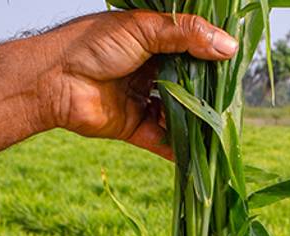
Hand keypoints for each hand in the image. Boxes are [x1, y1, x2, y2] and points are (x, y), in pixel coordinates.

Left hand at [33, 11, 238, 157]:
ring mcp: (142, 99)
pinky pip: (162, 140)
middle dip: (207, 91)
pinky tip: (201, 151)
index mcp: (150, 41)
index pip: (189, 48)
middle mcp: (148, 70)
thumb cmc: (92, 44)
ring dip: (196, 120)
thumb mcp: (143, 29)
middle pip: (187, 83)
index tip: (235, 63)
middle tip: (232, 98)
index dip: (211, 55)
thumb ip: (185, 34)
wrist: (53, 81)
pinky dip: (180, 148)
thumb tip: (229, 47)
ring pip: (177, 113)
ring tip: (220, 124)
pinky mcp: (135, 128)